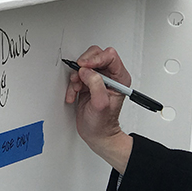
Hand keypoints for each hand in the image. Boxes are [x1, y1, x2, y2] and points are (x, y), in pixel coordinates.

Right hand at [65, 46, 133, 172]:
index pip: (110, 56)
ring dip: (77, 76)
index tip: (85, 66)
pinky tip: (74, 94)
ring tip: (77, 88)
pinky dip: (72, 84)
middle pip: (96, 55)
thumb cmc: (103, 124)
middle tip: (79, 76)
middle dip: (84, 65)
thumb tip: (86, 71)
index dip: (96, 58)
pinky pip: (77, 75)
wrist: (97, 134)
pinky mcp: (87, 83)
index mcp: (119, 78)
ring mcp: (98, 79)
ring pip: (84, 64)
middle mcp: (110, 76)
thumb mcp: (101, 104)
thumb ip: (95, 84)